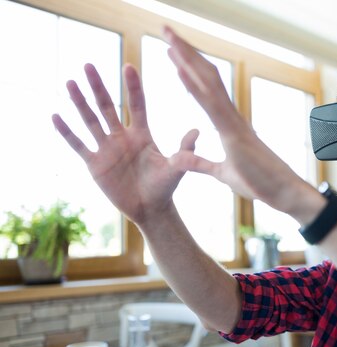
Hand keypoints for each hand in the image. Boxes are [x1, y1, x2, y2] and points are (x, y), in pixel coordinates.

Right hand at [52, 64, 197, 224]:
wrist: (150, 209)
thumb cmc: (165, 187)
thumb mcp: (176, 168)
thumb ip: (184, 151)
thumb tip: (197, 131)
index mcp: (142, 134)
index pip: (137, 105)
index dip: (133, 87)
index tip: (128, 66)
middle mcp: (122, 137)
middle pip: (108, 107)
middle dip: (98, 87)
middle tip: (88, 64)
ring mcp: (107, 148)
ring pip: (90, 121)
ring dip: (79, 103)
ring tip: (69, 83)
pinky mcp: (95, 164)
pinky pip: (78, 145)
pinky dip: (67, 132)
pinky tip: (55, 116)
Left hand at [162, 26, 311, 214]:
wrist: (283, 193)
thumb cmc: (260, 183)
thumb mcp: (222, 174)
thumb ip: (201, 164)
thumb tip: (181, 157)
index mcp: (228, 124)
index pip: (205, 89)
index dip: (189, 68)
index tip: (172, 51)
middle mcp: (231, 116)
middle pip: (205, 76)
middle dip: (185, 52)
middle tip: (166, 30)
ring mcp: (233, 123)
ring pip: (207, 82)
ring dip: (187, 59)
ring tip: (169, 37)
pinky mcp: (233, 135)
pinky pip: (211, 105)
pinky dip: (194, 86)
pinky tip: (179, 69)